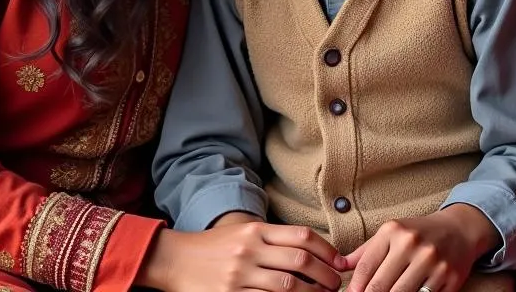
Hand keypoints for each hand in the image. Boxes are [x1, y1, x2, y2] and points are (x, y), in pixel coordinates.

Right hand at [153, 221, 345, 291]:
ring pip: (287, 285)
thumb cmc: (213, 247)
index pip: (301, 236)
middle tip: (336, 285)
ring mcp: (240, 274)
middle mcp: (250, 248)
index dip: (326, 250)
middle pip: (300, 260)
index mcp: (256, 229)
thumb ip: (271, 239)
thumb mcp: (243, 233)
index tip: (340, 262)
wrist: (175, 259)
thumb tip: (308, 252)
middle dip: (324, 275)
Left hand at [344, 205, 498, 291]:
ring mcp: (432, 261)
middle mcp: (411, 244)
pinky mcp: (449, 277)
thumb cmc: (418, 233)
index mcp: (393, 231)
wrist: (458, 229)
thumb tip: (339, 266)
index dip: (355, 289)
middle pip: (380, 285)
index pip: (366, 267)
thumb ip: (365, 251)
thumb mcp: (390, 233)